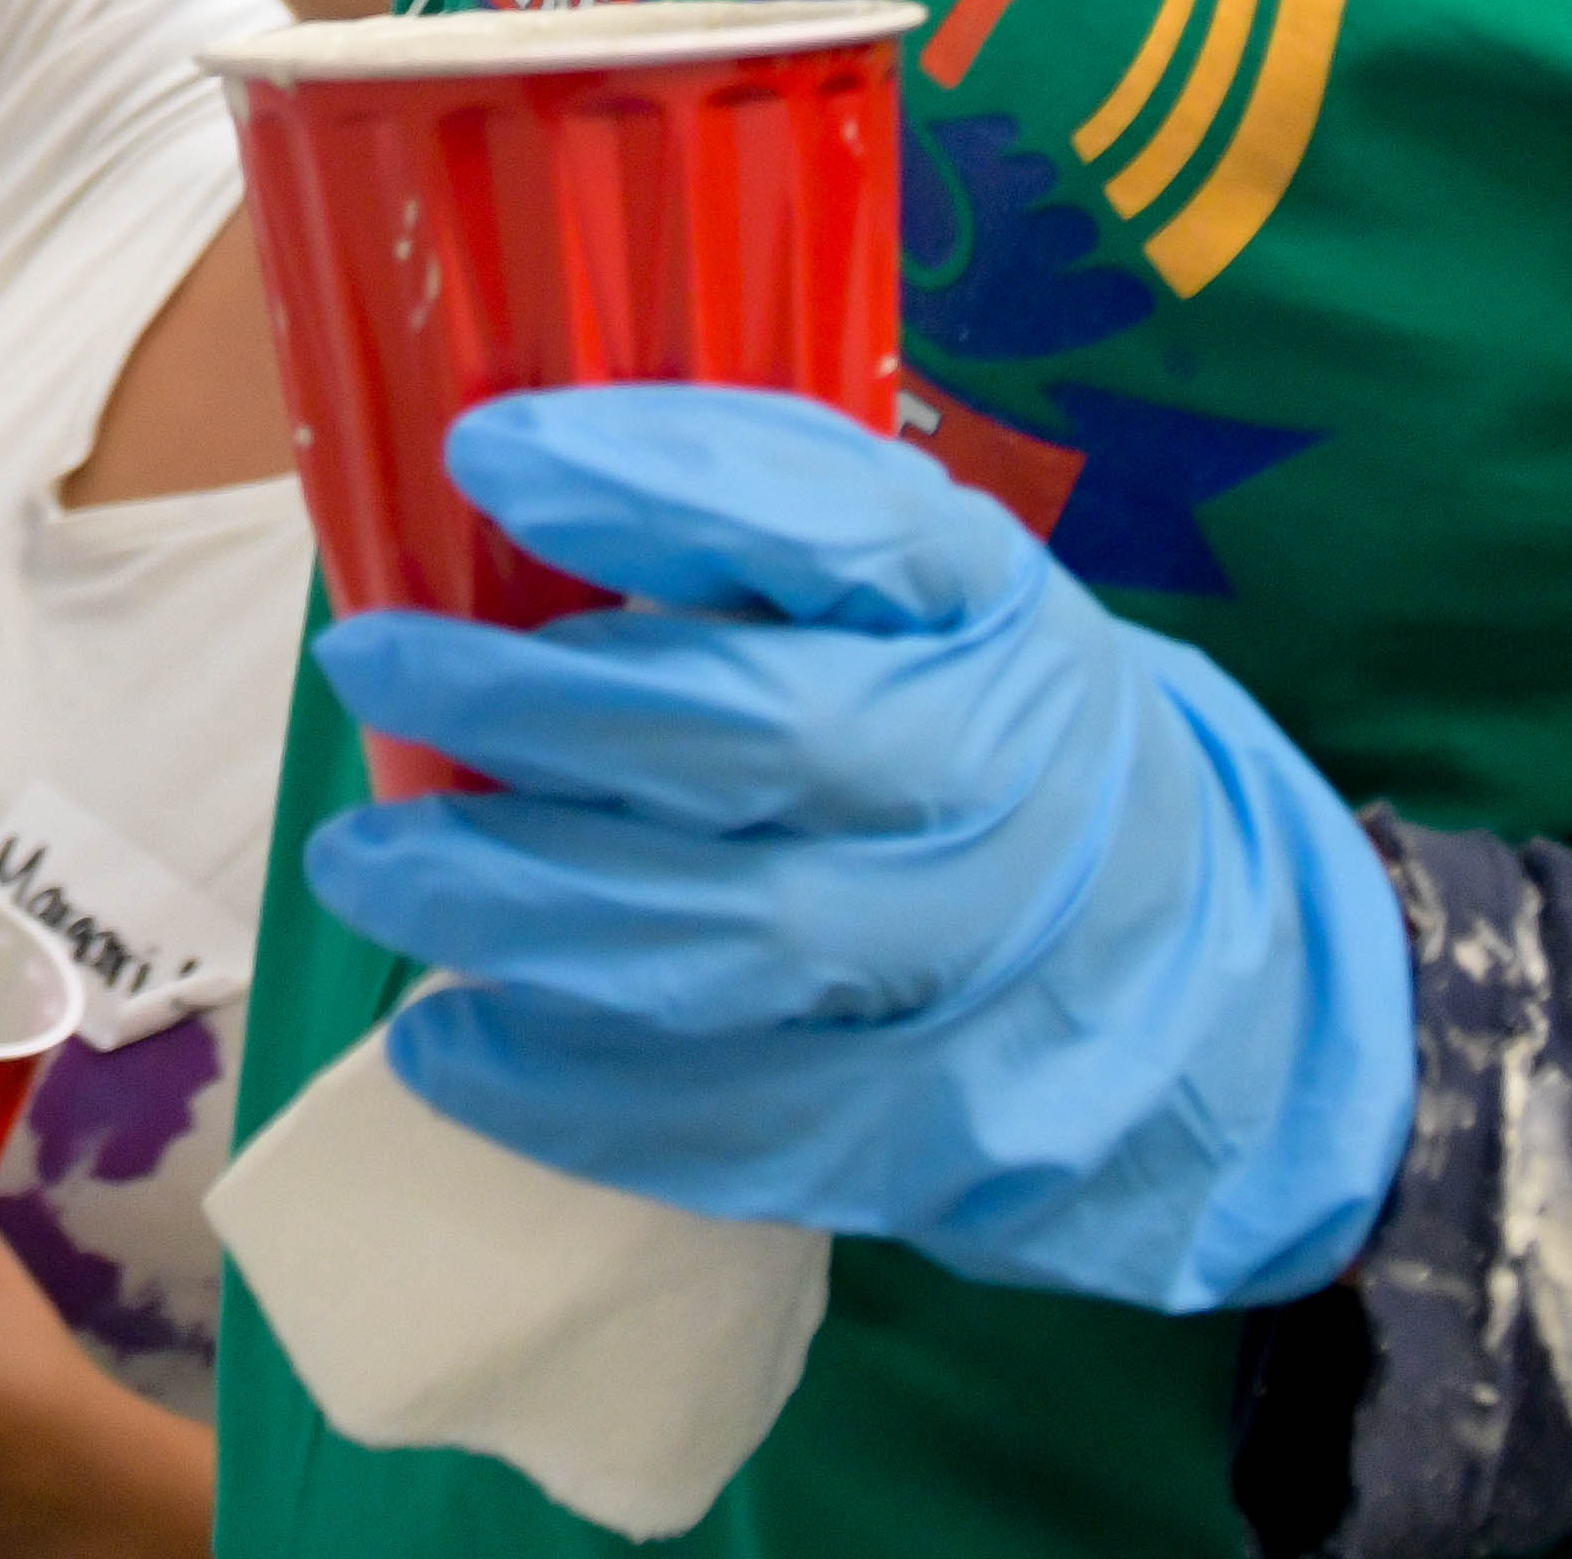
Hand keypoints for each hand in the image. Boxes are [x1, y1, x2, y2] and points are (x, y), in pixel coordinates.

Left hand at [300, 387, 1412, 1312]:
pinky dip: (564, 1089)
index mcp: (987, 604)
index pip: (833, 523)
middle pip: (749, 737)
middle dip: (528, 702)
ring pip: (721, 939)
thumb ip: (767, 537)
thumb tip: (503, 485)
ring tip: (366, 863)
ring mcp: (967, 962)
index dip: (652, 479)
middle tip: (371, 661)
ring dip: (510, 901)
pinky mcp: (926, 1123)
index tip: (481, 449)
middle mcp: (993, 773)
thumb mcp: (935, 596)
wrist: (1206, 974)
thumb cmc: (991, 730)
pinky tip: (447, 1042)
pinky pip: (725, 1119)